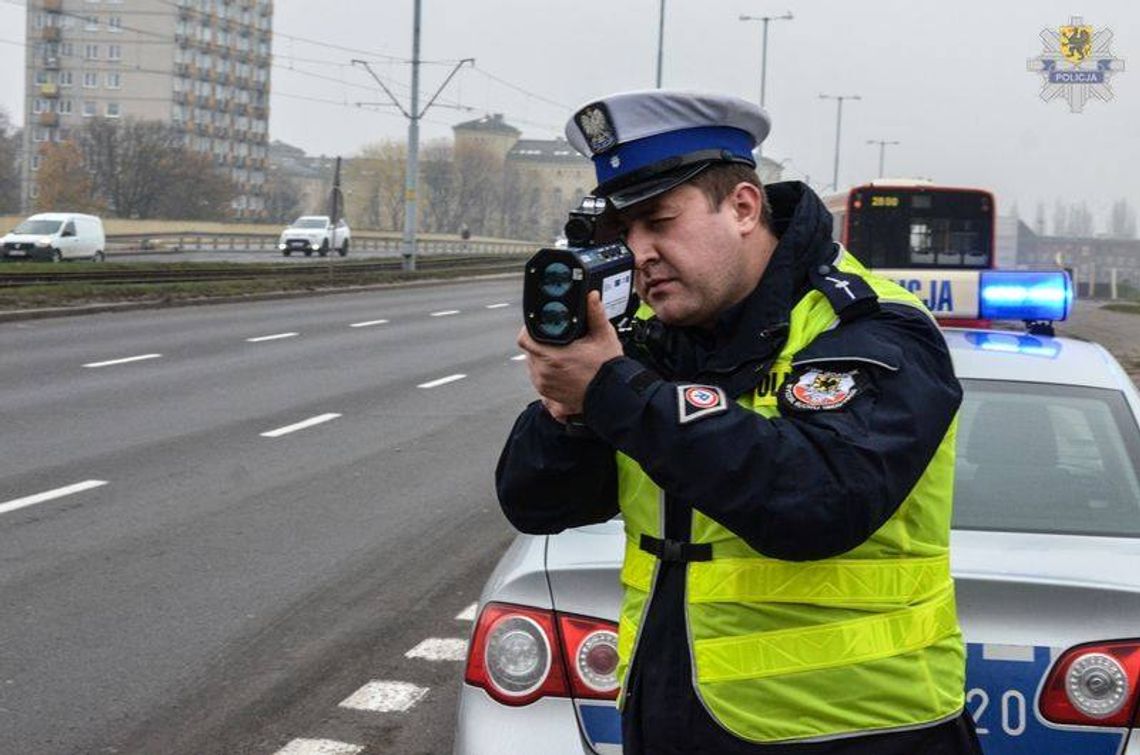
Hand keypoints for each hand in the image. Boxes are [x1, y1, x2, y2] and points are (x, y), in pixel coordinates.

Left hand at [518, 291, 622, 414]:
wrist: (611, 395)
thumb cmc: (607, 369)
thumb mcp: (604, 337)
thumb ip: (595, 314)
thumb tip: (591, 296)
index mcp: (554, 356)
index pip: (525, 339)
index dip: (530, 329)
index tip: (540, 325)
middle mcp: (544, 372)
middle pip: (529, 349)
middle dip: (540, 341)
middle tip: (558, 339)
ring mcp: (543, 384)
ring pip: (532, 362)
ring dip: (542, 355)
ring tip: (561, 352)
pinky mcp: (546, 392)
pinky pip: (538, 375)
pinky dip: (545, 369)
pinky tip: (561, 365)